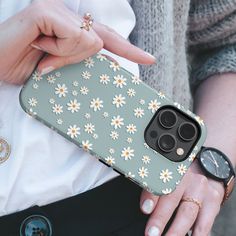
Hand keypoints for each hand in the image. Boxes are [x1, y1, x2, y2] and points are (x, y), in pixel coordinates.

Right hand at [0, 0, 154, 84]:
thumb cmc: (23, 66)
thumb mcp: (58, 70)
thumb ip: (79, 64)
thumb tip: (103, 61)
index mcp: (70, 31)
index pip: (105, 38)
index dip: (127, 49)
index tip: (147, 59)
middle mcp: (66, 17)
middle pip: (104, 37)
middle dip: (113, 52)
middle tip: (118, 60)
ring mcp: (57, 11)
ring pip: (90, 41)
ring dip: (68, 57)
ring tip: (44, 55)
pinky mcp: (45, 11)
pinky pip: (74, 38)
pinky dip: (59, 50)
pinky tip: (41, 46)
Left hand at [140, 161, 224, 235]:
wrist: (206, 166)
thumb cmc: (180, 173)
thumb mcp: (168, 172)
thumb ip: (155, 185)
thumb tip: (145, 207)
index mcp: (171, 168)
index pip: (159, 181)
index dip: (151, 195)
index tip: (145, 209)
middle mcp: (186, 177)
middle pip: (172, 198)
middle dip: (160, 218)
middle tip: (151, 233)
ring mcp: (200, 189)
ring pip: (187, 213)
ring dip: (176, 230)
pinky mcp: (212, 200)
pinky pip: (204, 222)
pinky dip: (196, 234)